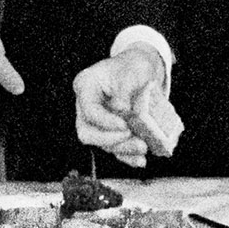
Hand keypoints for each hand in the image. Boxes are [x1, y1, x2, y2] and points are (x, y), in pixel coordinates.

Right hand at [72, 47, 181, 166]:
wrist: (142, 72)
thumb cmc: (133, 67)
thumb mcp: (132, 71)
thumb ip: (125, 89)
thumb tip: (122, 110)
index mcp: (86, 85)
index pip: (89, 110)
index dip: (105, 121)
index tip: (124, 125)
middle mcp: (86, 106)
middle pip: (87, 132)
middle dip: (109, 140)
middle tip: (130, 136)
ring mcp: (97, 122)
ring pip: (102, 144)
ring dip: (122, 149)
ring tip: (143, 147)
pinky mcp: (110, 133)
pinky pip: (115, 149)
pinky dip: (127, 157)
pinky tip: (140, 160)